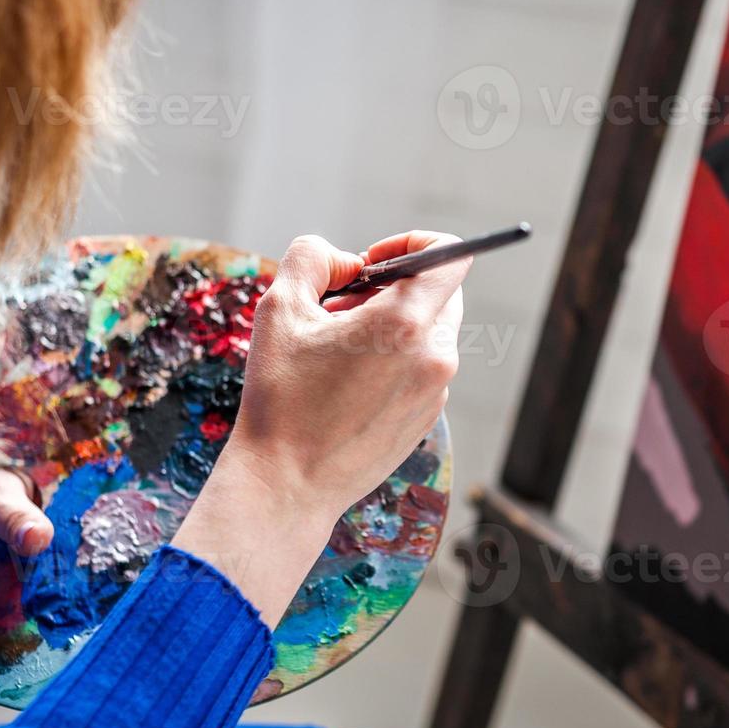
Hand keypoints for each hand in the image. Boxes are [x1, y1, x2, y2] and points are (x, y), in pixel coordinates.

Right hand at [171, 231, 467, 624]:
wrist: (288, 485)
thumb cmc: (281, 398)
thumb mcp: (280, 309)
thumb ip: (312, 258)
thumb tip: (346, 260)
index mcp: (406, 322)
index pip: (449, 254)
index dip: (412, 243)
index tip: (372, 260)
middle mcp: (435, 355)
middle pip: (440, 293)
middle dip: (394, 286)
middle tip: (342, 308)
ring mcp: (437, 391)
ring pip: (429, 332)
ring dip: (391, 326)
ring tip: (336, 350)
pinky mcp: (428, 417)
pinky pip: (422, 368)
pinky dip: (394, 360)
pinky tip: (347, 383)